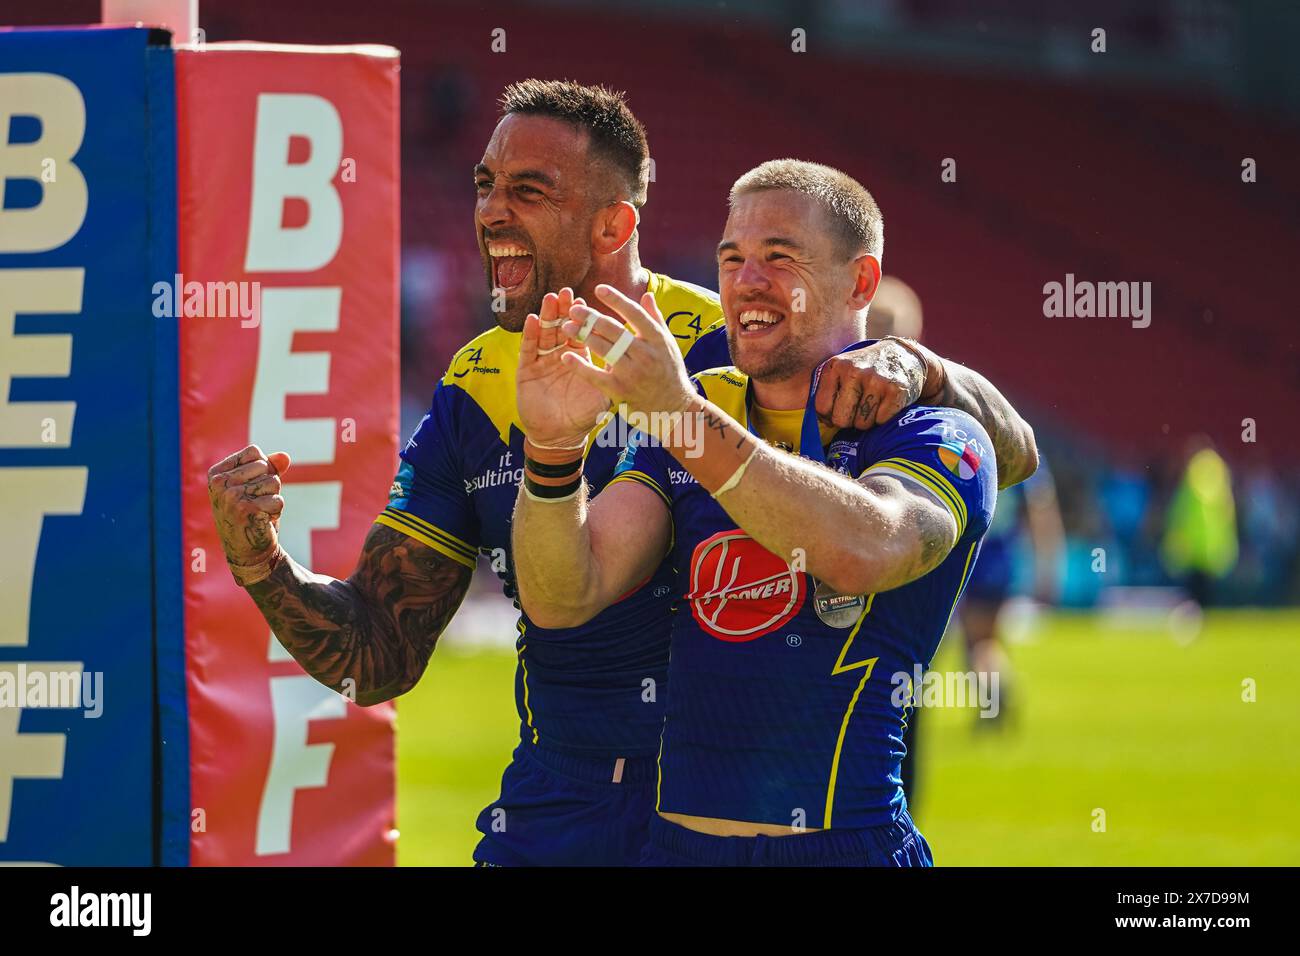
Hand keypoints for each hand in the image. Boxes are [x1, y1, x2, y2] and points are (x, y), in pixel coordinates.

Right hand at [207, 445, 290, 564]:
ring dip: (273, 498)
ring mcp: (231, 496)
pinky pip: (278, 500)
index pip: (254, 452)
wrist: (247, 551)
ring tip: (259, 511)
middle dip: (270, 485)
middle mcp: (219, 483)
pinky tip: (262, 521)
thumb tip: (285, 456)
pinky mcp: (246, 510)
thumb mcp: (257, 486)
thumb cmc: (252, 514)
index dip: (263, 468)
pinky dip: (276, 511)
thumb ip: (270, 467)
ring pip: (274, 482)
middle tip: (256, 503)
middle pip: (265, 466)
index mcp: (217, 473)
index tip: (251, 487)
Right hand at [517, 287, 610, 446]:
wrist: (559, 435)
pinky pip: (528, 350)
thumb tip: (634, 355)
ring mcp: (542, 361)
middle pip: (561, 327)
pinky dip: (529, 334)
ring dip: (547, 316)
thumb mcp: (603, 392)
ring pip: (544, 334)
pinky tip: (532, 319)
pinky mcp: (526, 371)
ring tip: (551, 299)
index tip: (586, 301)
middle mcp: (559, 355)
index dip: (583, 319)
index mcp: (578, 357)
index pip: (582, 333)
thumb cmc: (582, 415)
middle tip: (567, 293)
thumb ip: (614, 372)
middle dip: (564, 310)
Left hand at [557, 284, 695, 440]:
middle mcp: (646, 354)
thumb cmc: (669, 371)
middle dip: (592, 318)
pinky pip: (596, 376)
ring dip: (583, 336)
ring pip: (604, 350)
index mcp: (657, 339)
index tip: (599, 289)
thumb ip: (655, 319)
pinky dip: (580, 366)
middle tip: (574, 309)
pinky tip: (566, 356)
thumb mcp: (667, 343)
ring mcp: (633, 373)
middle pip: (614, 330)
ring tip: (567, 327)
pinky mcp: (621, 391)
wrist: (673, 407)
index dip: (616, 300)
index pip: (635, 314)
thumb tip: (646, 295)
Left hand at [814, 339, 925, 429]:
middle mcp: (854, 371)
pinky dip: (883, 418)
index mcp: (836, 366)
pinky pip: (881, 421)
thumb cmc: (866, 369)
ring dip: (867, 420)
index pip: (821, 407)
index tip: (839, 410)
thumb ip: (826, 390)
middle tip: (857, 409)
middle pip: (841, 419)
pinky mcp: (896, 390)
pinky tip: (886, 403)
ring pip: (862, 424)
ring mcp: (876, 380)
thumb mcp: (841, 370)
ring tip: (872, 404)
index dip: (829, 415)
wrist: (903, 355)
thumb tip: (817, 421)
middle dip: (849, 421)